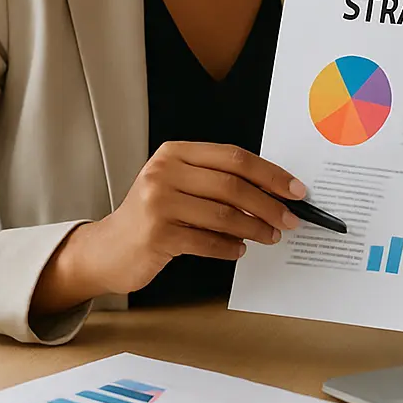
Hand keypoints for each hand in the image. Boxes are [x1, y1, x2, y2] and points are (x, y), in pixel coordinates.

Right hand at [37, 143, 303, 308]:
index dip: (270, 174)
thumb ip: (216, 181)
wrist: (108, 249)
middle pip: (232, 185)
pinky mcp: (157, 235)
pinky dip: (230, 247)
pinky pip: (207, 241)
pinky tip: (240, 250)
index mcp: (175, 153)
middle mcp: (164, 172)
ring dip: (255, 228)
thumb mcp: (179, 185)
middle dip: (269, 204)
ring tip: (270, 237)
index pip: (234, 157)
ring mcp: (157, 203)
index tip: (295, 190)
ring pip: (223, 215)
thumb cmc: (153, 216)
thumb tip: (272, 193)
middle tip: (290, 220)